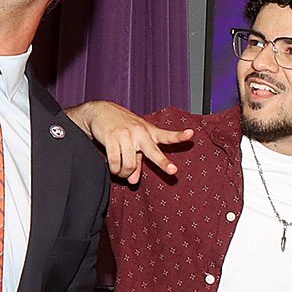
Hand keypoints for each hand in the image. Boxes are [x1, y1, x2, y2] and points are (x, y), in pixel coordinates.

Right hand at [69, 100, 195, 184]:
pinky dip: (114, 170)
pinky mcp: (111, 137)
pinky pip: (115, 163)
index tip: (191, 134)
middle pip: (153, 151)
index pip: (166, 135)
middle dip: (163, 162)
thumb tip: (132, 180)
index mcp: (148, 132)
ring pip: (129, 165)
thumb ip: (137, 162)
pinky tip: (113, 168)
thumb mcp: (133, 142)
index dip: (179, 136)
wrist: (99, 111)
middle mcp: (139, 132)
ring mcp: (126, 134)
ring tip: (121, 171)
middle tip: (172, 170)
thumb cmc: (121, 128)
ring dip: (124, 173)